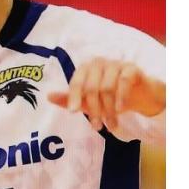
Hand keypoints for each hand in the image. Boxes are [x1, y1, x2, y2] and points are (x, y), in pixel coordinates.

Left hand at [47, 58, 165, 130]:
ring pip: (107, 88)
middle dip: (94, 109)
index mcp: (85, 68)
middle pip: (91, 87)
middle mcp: (99, 63)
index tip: (73, 113)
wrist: (139, 96)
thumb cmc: (110, 97)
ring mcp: (116, 64)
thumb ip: (69, 99)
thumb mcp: (88, 102)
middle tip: (97, 126)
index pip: (76, 82)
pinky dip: (121, 98)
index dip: (73, 97)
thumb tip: (48, 96)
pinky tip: (121, 110)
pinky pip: (124, 81)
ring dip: (109, 110)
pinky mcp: (132, 68)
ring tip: (111, 124)